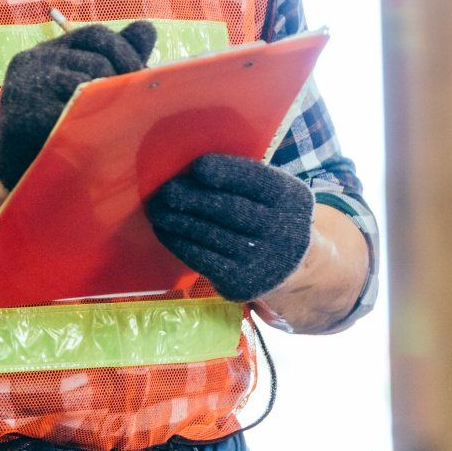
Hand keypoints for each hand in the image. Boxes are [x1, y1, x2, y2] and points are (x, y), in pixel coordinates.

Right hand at [0, 21, 156, 188]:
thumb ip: (114, 59)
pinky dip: (92, 125)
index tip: (143, 75)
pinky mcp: (23, 115)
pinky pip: (71, 114)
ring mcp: (25, 86)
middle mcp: (33, 60)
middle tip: (139, 104)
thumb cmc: (56, 129)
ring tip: (118, 123)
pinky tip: (99, 137)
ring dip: (109, 104)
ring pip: (87, 85)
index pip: (94, 34)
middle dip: (124, 79)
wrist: (14, 176)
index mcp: (48, 51)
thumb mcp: (83, 87)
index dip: (124, 51)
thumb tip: (146, 28)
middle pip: (95, 58)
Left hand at [145, 153, 314, 301]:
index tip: (198, 167)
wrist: (295, 270)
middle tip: (165, 190)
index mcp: (289, 198)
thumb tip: (192, 168)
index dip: (227, 173)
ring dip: (177, 221)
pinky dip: (179, 243)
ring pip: (211, 235)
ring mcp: (261, 260)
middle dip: (192, 198)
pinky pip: (203, 259)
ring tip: (156, 209)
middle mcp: (280, 230)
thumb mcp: (274, 192)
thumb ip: (245, 179)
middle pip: (230, 209)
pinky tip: (164, 231)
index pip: (256, 181)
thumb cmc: (270, 216)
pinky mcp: (242, 283)